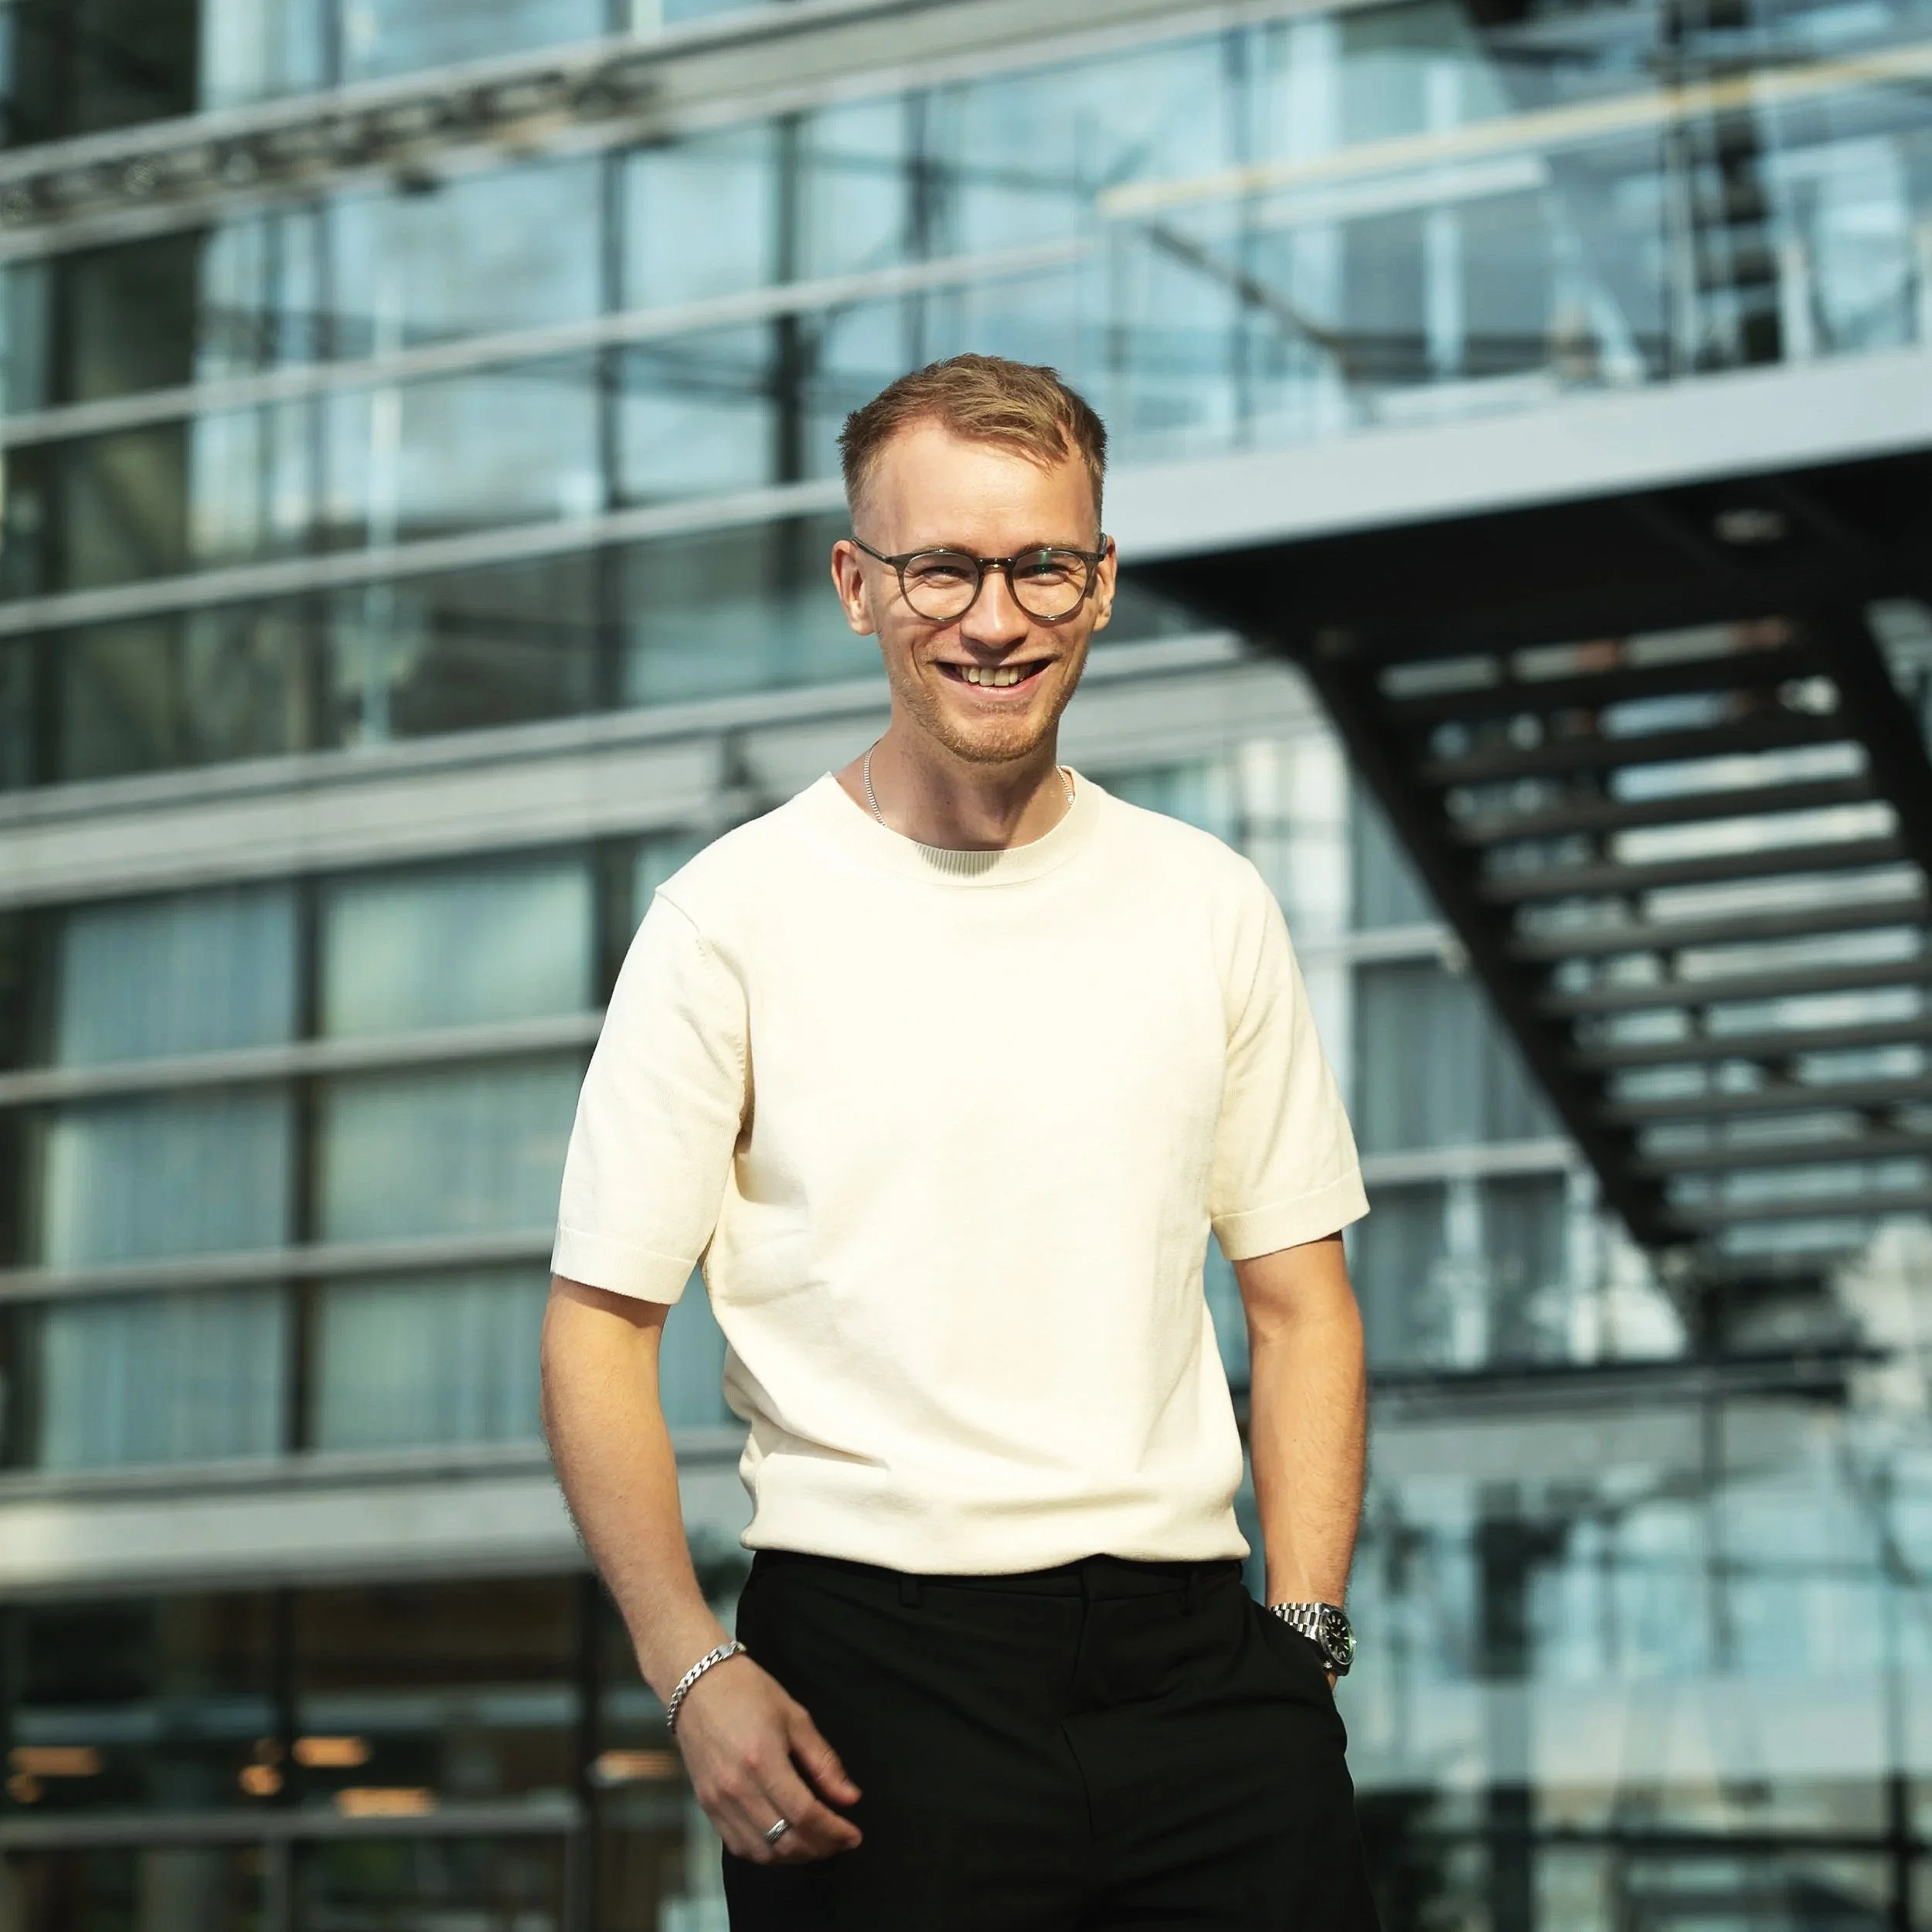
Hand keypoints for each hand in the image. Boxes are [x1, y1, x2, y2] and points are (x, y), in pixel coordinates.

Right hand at [673, 1654, 862, 1863]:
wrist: (697, 1684)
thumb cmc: (749, 1692)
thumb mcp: (795, 1717)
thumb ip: (824, 1762)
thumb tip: (850, 1798)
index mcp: (763, 1761)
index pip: (805, 1814)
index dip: (834, 1831)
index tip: (854, 1835)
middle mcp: (738, 1788)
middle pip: (785, 1841)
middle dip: (820, 1848)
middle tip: (839, 1841)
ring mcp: (718, 1801)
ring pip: (762, 1852)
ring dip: (794, 1856)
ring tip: (816, 1844)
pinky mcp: (706, 1806)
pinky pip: (738, 1846)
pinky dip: (765, 1853)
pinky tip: (783, 1842)